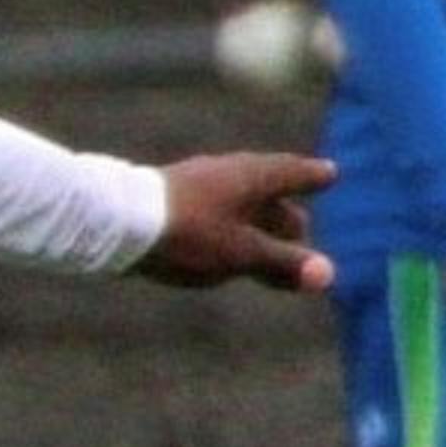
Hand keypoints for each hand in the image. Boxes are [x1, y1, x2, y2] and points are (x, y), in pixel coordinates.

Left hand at [133, 151, 336, 292]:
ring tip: (262, 240)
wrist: (114, 221)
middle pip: (265, 191)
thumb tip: (329, 275)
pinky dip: (226, 227)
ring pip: (235, 203)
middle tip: (300, 228)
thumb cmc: (187, 234)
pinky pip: (210, 212)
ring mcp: (194, 183)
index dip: (312, 177)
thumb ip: (282, 263)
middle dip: (284, 212)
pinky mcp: (167, 201)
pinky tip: (215, 242)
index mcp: (252, 175)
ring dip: (253, 222)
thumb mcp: (241, 252)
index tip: (331, 174)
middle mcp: (226, 171)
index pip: (293, 173)